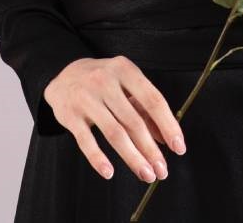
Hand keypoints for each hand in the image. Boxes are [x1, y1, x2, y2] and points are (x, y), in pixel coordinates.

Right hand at [43, 56, 187, 182]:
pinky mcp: (70, 115)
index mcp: (125, 69)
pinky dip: (98, 159)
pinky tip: (109, 173)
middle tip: (162, 171)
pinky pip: (86, 141)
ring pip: (114, 133)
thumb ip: (145, 108)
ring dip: (133, 157)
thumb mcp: (125, 84)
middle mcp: (105, 80)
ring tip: (146, 173)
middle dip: (151, 150)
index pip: (152, 100)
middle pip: (134, 121)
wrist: (63, 75)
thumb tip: (165, 138)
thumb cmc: (102, 82)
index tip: (178, 147)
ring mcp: (86, 97)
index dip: (168, 125)